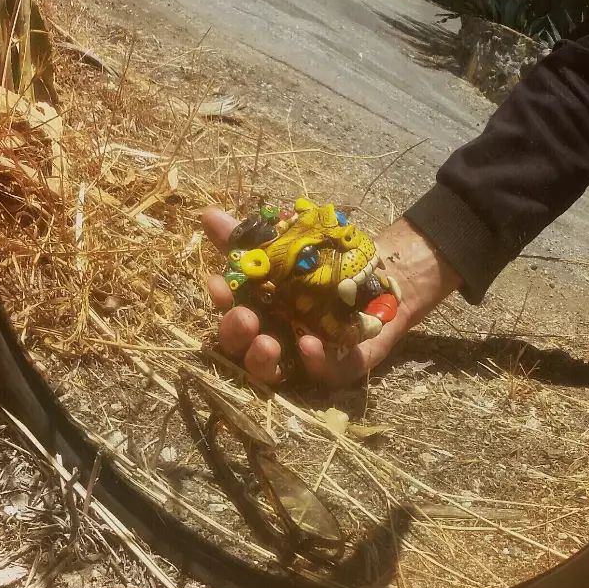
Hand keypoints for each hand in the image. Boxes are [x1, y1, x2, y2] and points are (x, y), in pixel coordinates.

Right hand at [202, 208, 461, 387]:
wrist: (380, 274)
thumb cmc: (323, 266)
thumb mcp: (285, 246)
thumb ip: (247, 238)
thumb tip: (208, 214)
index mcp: (258, 310)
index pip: (229, 311)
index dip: (221, 302)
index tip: (218, 285)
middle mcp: (275, 336)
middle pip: (242, 348)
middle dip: (237, 335)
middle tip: (244, 319)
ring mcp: (305, 356)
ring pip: (274, 372)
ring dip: (263, 361)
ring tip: (267, 344)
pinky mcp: (339, 365)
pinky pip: (325, 373)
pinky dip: (315, 363)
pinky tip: (310, 345)